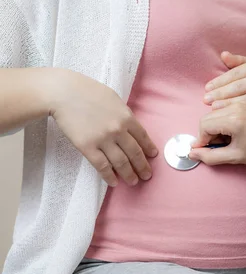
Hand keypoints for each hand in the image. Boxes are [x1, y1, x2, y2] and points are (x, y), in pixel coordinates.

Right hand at [49, 69, 157, 186]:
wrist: (64, 93)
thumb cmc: (88, 92)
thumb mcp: (114, 99)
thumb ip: (124, 114)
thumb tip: (130, 128)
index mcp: (127, 117)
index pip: (143, 137)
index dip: (149, 148)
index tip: (153, 156)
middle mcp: (118, 130)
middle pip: (135, 153)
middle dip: (143, 167)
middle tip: (147, 175)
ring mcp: (103, 139)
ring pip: (121, 162)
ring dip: (129, 174)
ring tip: (134, 181)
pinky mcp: (87, 147)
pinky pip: (102, 166)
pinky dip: (109, 176)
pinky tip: (114, 182)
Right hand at [189, 101, 245, 165]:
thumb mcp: (236, 157)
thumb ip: (211, 155)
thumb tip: (193, 152)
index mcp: (233, 119)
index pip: (204, 125)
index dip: (202, 140)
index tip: (207, 150)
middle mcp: (236, 106)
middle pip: (209, 117)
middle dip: (209, 133)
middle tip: (220, 145)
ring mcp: (243, 103)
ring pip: (217, 112)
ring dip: (217, 126)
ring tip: (229, 139)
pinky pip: (228, 108)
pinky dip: (226, 120)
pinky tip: (236, 131)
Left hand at [204, 52, 245, 118]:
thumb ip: (243, 62)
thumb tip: (223, 55)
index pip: (239, 72)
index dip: (221, 80)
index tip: (207, 88)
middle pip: (243, 86)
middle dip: (223, 94)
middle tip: (207, 101)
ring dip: (230, 105)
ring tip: (215, 110)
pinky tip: (234, 118)